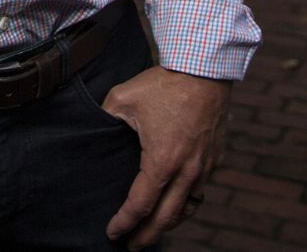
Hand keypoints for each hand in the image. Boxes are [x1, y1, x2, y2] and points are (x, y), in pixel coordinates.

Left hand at [102, 67, 230, 248]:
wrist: (204, 72)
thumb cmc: (163, 84)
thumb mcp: (122, 98)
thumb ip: (105, 119)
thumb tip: (91, 131)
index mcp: (162, 162)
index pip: (140, 204)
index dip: (124, 222)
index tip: (112, 233)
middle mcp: (187, 172)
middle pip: (166, 218)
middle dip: (147, 236)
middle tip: (132, 247)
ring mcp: (204, 169)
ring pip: (187, 209)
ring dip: (168, 224)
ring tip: (151, 231)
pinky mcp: (215, 161)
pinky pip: (200, 193)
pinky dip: (186, 206)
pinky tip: (175, 207)